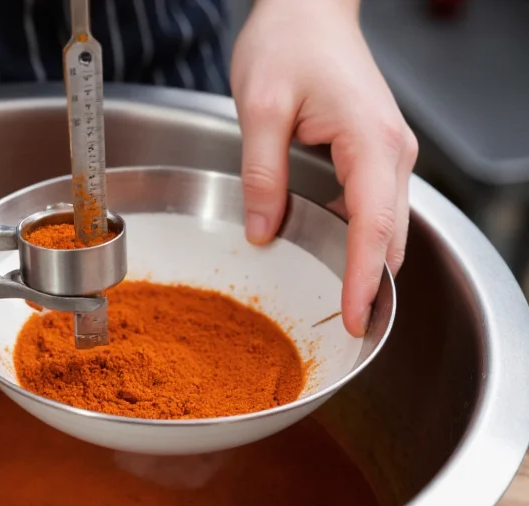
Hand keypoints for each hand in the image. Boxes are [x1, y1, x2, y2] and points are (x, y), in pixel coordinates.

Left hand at [231, 0, 417, 336]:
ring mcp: (387, 151)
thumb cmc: (288, 43)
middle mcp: (391, 151)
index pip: (373, 226)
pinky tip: (336, 256)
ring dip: (370, 263)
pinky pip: (374, 205)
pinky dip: (361, 237)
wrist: (307, 9)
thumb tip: (260, 231)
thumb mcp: (261, 110)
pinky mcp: (374, 151)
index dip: (366, 279)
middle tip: (349, 328)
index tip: (357, 319)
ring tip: (344, 304)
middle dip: (375, 283)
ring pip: (387, 223)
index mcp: (369, 141)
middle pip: (390, 234)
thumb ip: (262, 174)